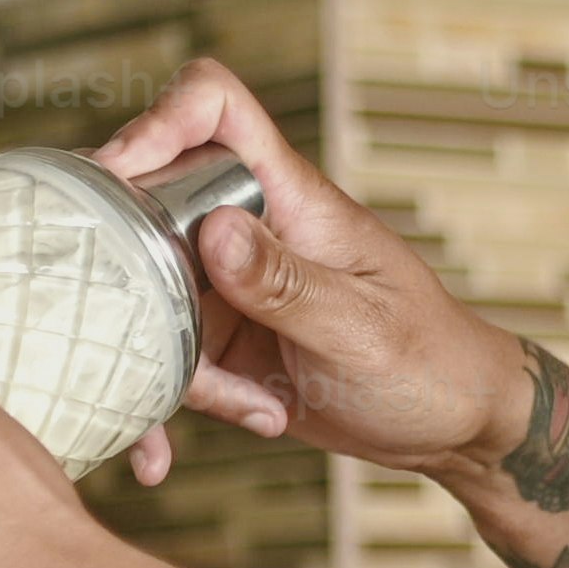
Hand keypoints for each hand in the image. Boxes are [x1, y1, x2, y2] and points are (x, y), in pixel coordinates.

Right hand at [92, 60, 533, 485]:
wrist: (452, 426)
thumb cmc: (430, 362)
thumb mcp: (360, 328)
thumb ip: (285, 282)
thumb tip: (214, 229)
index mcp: (292, 198)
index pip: (216, 108)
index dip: (160, 120)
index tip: (116, 178)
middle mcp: (249, 229)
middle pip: (149, 206)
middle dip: (129, 277)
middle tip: (148, 340)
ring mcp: (227, 287)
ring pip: (145, 299)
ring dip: (164, 369)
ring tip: (250, 410)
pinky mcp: (217, 342)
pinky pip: (161, 361)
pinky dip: (157, 410)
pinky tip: (159, 459)